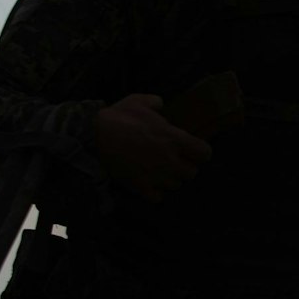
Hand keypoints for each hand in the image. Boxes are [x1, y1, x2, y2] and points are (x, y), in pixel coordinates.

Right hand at [94, 93, 213, 201]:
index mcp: (174, 139)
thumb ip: (155, 103)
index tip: (193, 149)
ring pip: (176, 185)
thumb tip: (161, 105)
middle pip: (192, 173)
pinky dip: (155, 192)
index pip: (205, 153)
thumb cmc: (119, 117)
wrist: (94, 137)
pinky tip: (149, 182)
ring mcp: (157, 176)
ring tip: (160, 170)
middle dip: (185, 166)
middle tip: (174, 159)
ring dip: (170, 179)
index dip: (200, 151)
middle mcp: (170, 161)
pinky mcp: (141, 187)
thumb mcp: (139, 101)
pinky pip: (158, 197)